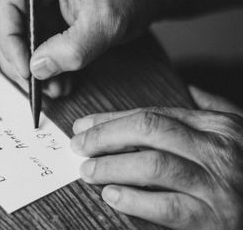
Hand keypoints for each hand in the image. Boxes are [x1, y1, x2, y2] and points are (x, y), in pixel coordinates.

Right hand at [0, 0, 206, 97]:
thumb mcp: (105, 22)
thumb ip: (72, 48)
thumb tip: (37, 69)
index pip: (6, 6)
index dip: (9, 41)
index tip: (25, 71)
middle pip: (4, 26)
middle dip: (18, 60)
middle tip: (34, 87)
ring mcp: (36, 2)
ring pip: (17, 41)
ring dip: (32, 70)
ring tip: (53, 90)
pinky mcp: (44, 19)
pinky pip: (34, 48)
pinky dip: (44, 69)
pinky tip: (60, 83)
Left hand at [70, 86, 242, 228]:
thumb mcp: (238, 134)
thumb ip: (212, 109)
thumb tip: (187, 88)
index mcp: (217, 126)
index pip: (152, 114)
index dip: (111, 119)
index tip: (83, 126)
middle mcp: (216, 150)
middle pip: (148, 130)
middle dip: (105, 136)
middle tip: (79, 146)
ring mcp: (216, 184)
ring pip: (152, 165)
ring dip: (111, 167)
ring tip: (87, 171)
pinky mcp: (213, 219)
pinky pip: (166, 206)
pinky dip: (134, 200)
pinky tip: (112, 196)